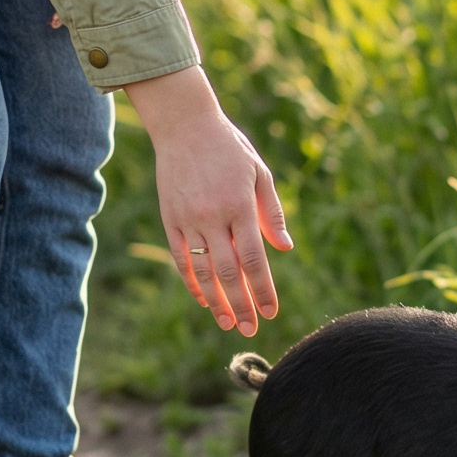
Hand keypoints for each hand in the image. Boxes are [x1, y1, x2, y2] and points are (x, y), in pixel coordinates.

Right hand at [124, 66, 289, 334]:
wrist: (185, 127)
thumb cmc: (230, 149)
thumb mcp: (259, 173)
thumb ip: (272, 213)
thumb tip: (286, 248)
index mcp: (240, 206)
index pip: (254, 259)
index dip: (263, 289)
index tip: (271, 311)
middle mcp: (214, 216)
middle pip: (229, 272)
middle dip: (242, 305)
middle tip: (252, 329)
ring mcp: (189, 220)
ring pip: (203, 271)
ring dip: (217, 302)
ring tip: (228, 324)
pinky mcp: (170, 220)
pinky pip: (182, 259)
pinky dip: (192, 283)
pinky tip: (204, 300)